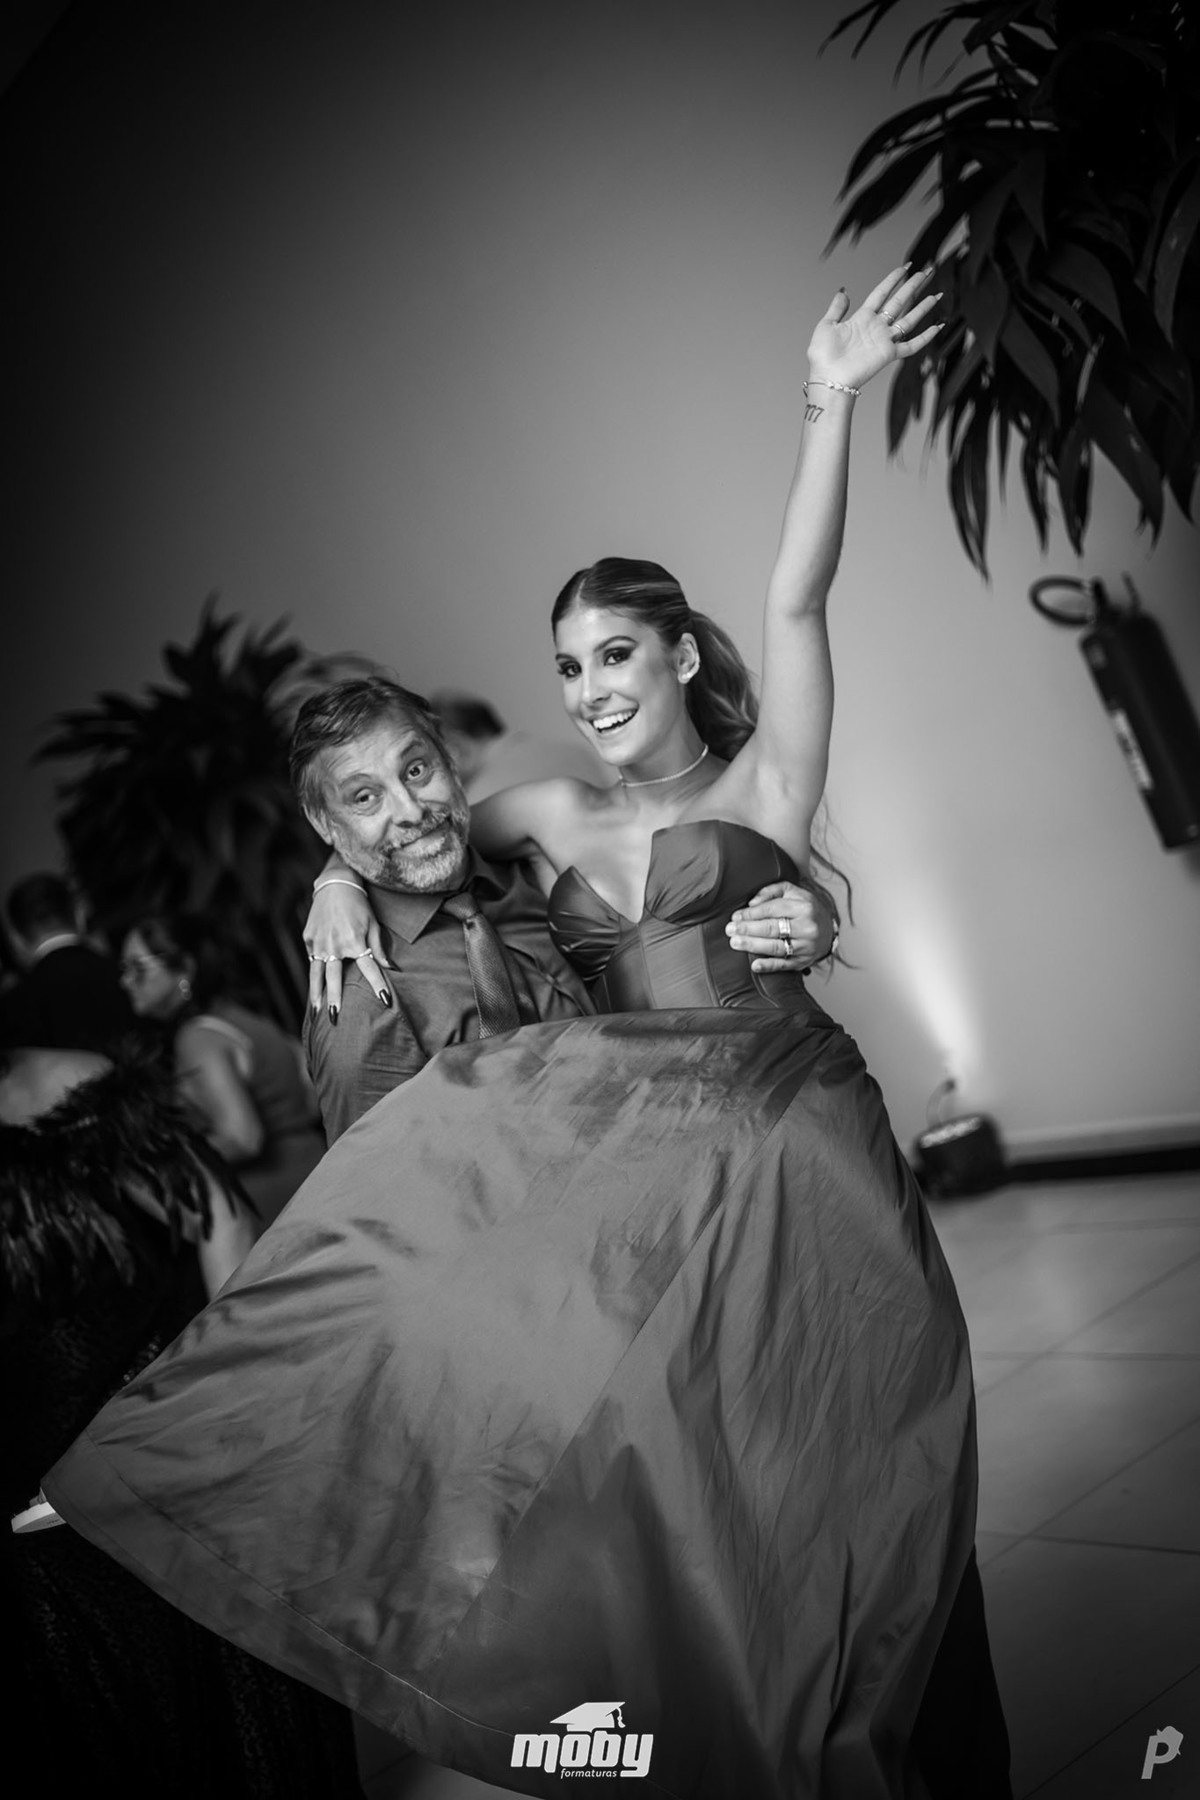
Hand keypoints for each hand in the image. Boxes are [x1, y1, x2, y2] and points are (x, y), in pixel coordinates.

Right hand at [303, 881, 390, 1020]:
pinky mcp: (308, 938)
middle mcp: (334, 945)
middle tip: (335, 1018)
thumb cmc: (359, 904)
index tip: (385, 1001)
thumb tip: (391, 967)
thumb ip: (378, 948)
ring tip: (317, 1011)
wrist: (336, 884)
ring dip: (316, 993)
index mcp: (354, 942)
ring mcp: (319, 942)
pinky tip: (314, 988)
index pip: (369, 969)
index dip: (378, 985)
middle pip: (334, 978)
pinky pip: (312, 960)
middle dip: (334, 999)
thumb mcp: (373, 924)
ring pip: (316, 973)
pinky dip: (313, 974)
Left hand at [724, 881, 836, 973]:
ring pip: (776, 947)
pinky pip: (784, 965)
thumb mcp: (792, 892)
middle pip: (772, 928)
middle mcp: (807, 927)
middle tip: (730, 930)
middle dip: (748, 929)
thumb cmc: (805, 908)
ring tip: (735, 943)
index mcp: (804, 907)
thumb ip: (771, 892)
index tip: (736, 916)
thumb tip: (752, 903)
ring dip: (753, 946)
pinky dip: (768, 966)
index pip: (772, 909)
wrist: (828, 929)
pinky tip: (754, 965)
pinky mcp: (804, 962)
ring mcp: (806, 946)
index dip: (751, 913)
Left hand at [807, 264, 942, 393]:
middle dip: (913, 286)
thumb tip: (843, 291)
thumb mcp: (826, 325)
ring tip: (936, 295)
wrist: (828, 378)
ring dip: (923, 307)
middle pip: (899, 302)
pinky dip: (925, 337)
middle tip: (927, 272)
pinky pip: (911, 345)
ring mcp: (884, 340)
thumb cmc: (823, 357)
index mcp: (862, 318)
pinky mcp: (889, 355)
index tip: (905, 267)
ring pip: (909, 320)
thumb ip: (837, 308)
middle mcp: (876, 327)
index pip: (882, 293)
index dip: (893, 279)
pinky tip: (937, 327)